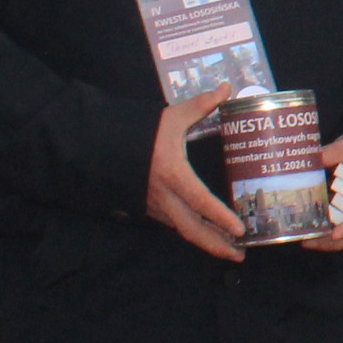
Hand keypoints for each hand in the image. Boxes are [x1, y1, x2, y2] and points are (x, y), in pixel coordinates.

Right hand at [146, 88, 245, 260]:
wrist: (102, 145)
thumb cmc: (141, 131)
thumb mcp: (171, 117)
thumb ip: (200, 105)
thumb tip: (226, 88)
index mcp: (172, 174)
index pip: (200, 201)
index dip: (220, 217)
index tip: (240, 229)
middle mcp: (163, 196)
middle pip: (191, 229)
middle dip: (216, 245)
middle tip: (241, 255)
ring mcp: (154, 205)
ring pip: (182, 230)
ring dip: (206, 241)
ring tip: (231, 249)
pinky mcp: (149, 208)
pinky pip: (173, 225)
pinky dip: (192, 232)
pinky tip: (208, 235)